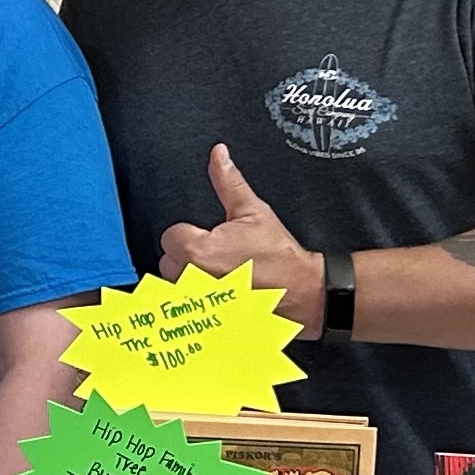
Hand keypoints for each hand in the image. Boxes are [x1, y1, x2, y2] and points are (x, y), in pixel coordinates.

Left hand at [157, 144, 322, 337]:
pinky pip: (185, 309)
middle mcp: (190, 279)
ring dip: (191, 282)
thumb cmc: (279, 254)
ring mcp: (197, 303)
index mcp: (197, 250)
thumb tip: (218, 153)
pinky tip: (221, 298)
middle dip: (189, 259)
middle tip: (221, 260)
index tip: (215, 241)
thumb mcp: (253, 211)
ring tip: (222, 279)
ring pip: (175, 286)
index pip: (171, 237)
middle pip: (169, 262)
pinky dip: (198, 305)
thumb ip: (228, 182)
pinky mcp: (205, 321)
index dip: (192, 236)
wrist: (306, 293)